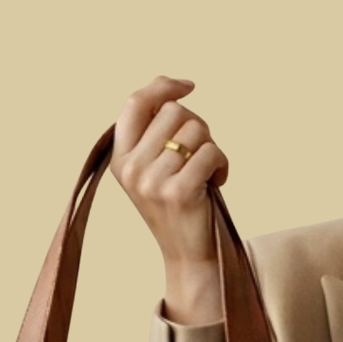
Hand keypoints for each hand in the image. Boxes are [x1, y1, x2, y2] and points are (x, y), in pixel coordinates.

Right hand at [111, 74, 227, 323]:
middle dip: (198, 126)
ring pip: (196, 130)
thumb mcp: (155, 168)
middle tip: (200, 154)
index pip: (135, 102)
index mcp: (120, 159)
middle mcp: (130, 169)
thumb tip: (175, 88)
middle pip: (174, 111)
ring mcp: (152, 182)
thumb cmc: (179, 205)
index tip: (188, 86)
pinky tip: (218, 182)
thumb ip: (155, 133)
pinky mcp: (179, 192)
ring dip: (212, 147)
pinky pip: (211, 152)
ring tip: (207, 172)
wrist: (189, 255)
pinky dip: (223, 164)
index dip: (163, 86)